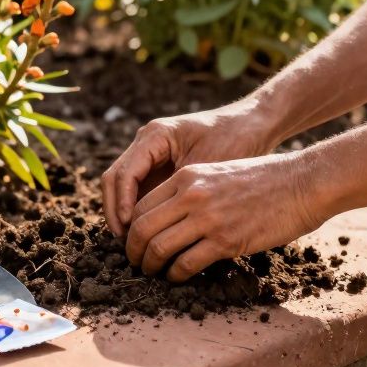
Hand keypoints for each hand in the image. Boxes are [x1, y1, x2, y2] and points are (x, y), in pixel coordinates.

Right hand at [101, 98, 283, 234]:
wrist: (253, 125)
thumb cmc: (235, 140)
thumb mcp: (208, 168)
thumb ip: (183, 192)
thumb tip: (164, 228)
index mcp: (155, 136)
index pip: (125, 172)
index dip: (122, 202)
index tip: (129, 228)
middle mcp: (146, 143)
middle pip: (114, 179)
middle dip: (115, 211)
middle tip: (125, 241)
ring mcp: (150, 155)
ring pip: (122, 186)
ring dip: (123, 213)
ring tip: (133, 241)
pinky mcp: (159, 167)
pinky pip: (139, 190)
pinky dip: (138, 211)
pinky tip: (147, 233)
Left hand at [124, 153, 326, 281]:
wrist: (301, 183)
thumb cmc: (264, 179)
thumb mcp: (216, 172)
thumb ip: (191, 189)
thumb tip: (170, 215)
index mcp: (186, 177)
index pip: (141, 205)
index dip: (130, 227)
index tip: (133, 240)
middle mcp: (190, 195)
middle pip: (142, 228)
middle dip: (132, 250)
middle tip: (134, 262)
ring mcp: (207, 219)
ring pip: (159, 247)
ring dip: (150, 265)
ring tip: (152, 273)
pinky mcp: (226, 241)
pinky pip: (187, 263)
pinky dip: (176, 275)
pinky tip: (177, 278)